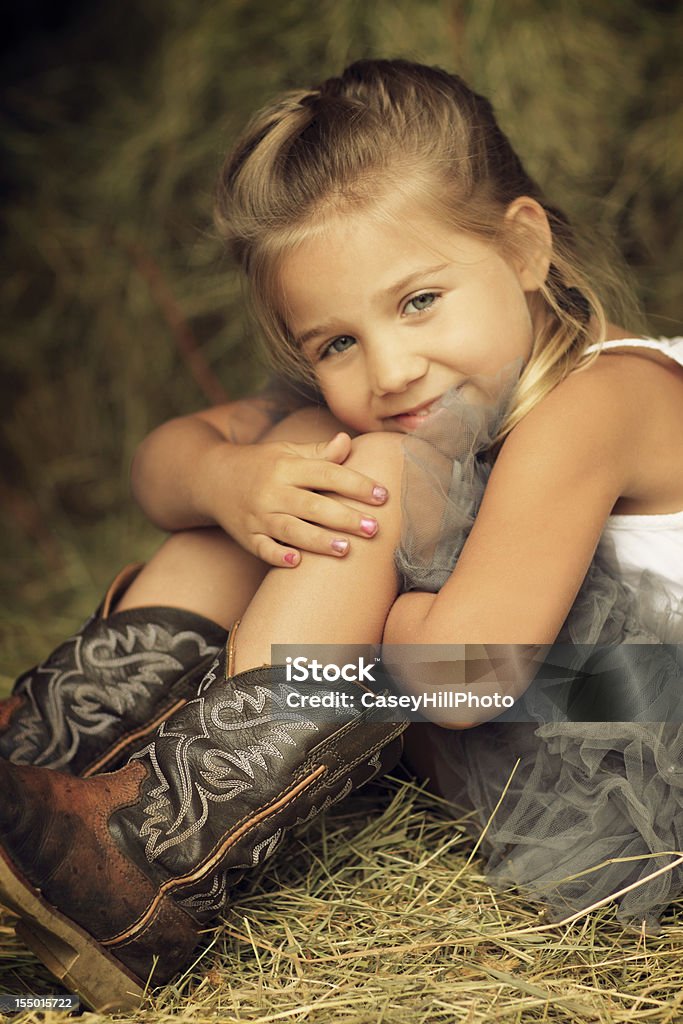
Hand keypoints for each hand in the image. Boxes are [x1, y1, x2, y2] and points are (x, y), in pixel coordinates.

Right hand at [194, 433, 388, 565]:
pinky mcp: (247, 536)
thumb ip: (318, 453)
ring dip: (318, 540)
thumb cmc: (261, 465)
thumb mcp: (287, 452)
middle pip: (312, 505)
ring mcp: (258, 515)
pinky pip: (263, 548)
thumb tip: (347, 442)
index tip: (383, 495)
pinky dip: (278, 555)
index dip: (356, 484)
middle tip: (374, 528)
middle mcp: (273, 490)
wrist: (211, 478)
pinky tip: (297, 563)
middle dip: (344, 517)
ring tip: (345, 549)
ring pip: (291, 529)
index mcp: (287, 467)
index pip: (326, 474)